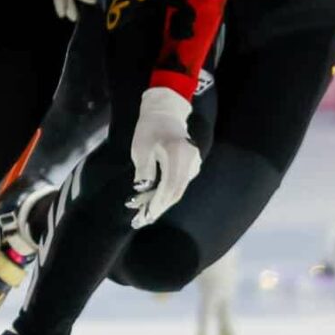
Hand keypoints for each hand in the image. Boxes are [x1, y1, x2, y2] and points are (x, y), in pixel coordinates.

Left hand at [126, 86, 200, 228]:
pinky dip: (164, 194)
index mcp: (178, 154)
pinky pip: (178, 185)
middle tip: (140, 221)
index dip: (158, 203)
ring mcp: (193, 165)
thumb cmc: (150, 129)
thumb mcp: (141, 147)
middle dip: (158, 208)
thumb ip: (144, 168)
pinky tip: (149, 201)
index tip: (145, 216)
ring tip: (141, 214)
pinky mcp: (191, 168)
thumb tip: (143, 189)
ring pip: (176, 190)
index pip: (170, 185)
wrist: (166, 114)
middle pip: (175, 192)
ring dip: (159, 203)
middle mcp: (190, 161)